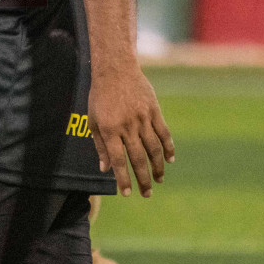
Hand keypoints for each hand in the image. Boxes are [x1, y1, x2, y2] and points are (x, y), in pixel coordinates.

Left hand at [87, 65, 173, 197]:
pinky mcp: (154, 110)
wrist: (116, 68)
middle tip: (147, 194)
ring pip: (154, 148)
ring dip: (158, 167)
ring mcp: (142, 118)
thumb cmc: (100, 96)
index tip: (127, 193)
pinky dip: (169, 147)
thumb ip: (100, 145)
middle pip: (138, 158)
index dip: (123, 179)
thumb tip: (104, 169)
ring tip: (159, 180)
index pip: (118, 161)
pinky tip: (170, 160)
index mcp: (110, 129)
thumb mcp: (93, 120)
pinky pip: (164, 133)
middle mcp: (127, 126)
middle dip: (143, 179)